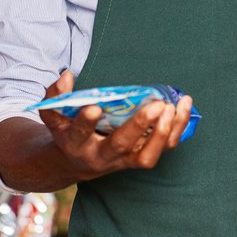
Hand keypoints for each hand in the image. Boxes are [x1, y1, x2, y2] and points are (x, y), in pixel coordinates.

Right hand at [37, 70, 193, 179]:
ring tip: (171, 106)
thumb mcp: (54, 115)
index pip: (79, 133)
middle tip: (156, 105)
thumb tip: (67, 74)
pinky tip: (182, 106)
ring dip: (162, 133)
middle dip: (138, 126)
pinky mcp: (141, 157)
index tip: (94, 107)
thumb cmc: (68, 131)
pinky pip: (164, 148)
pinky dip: (176, 128)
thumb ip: (55, 96)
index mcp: (76, 143)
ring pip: (147, 156)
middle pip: (120, 145)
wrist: (79, 161)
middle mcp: (100, 156)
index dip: (85, 122)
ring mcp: (123, 160)